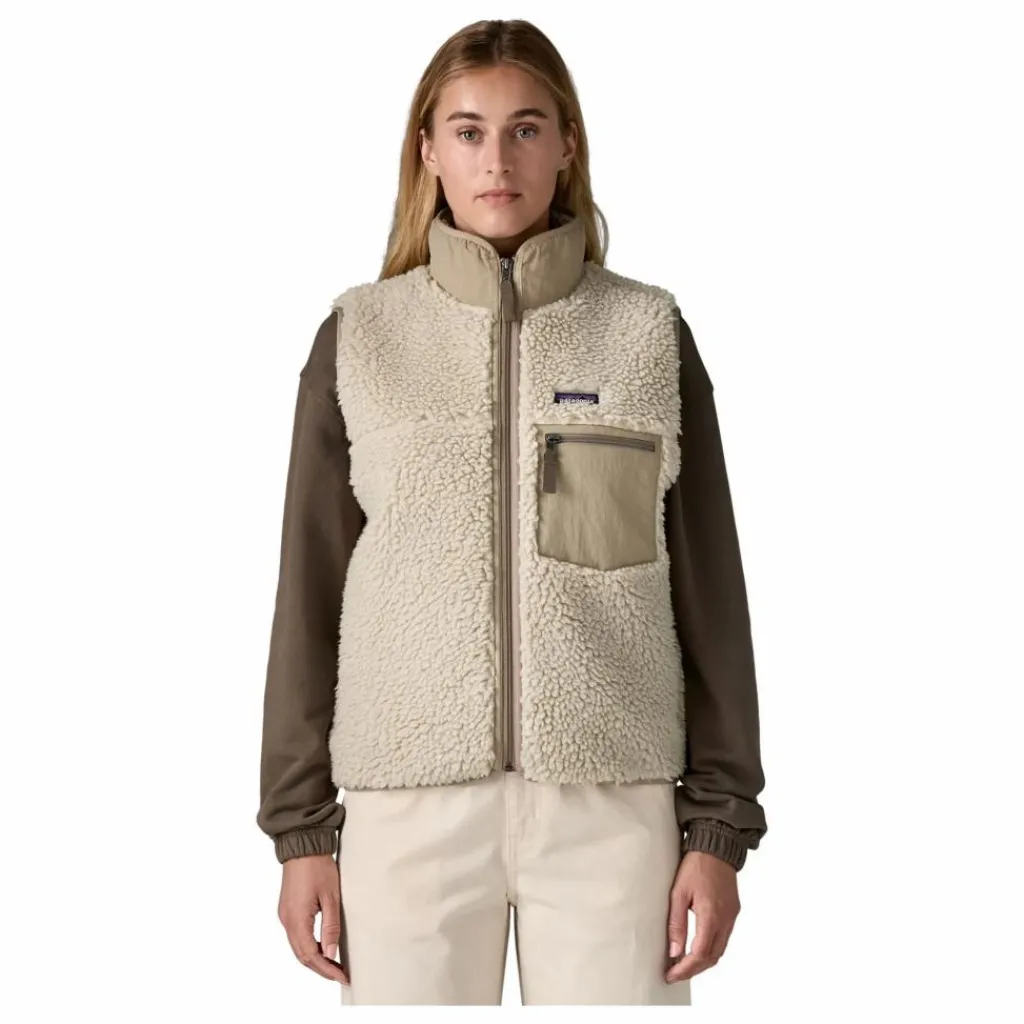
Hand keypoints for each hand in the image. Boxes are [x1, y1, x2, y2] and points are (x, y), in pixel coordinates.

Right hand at [278, 853, 349, 984]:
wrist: (302, 845)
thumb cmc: (318, 867)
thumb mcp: (331, 897)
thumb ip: (331, 926)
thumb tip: (331, 953)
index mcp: (296, 920)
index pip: (311, 955)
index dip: (326, 969)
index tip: (342, 976)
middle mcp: (287, 921)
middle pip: (302, 956)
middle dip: (321, 968)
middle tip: (340, 975)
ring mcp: (285, 916)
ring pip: (298, 948)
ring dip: (314, 959)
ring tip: (333, 965)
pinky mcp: (287, 910)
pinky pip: (296, 937)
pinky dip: (309, 947)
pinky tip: (322, 948)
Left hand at [665, 850, 740, 982]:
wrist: (716, 847)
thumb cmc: (696, 866)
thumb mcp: (678, 893)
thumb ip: (676, 924)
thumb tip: (674, 952)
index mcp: (711, 916)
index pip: (700, 954)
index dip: (685, 969)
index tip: (670, 975)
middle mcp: (725, 920)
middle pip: (712, 958)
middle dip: (693, 970)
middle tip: (675, 974)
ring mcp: (732, 917)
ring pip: (720, 950)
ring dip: (703, 962)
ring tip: (683, 965)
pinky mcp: (733, 912)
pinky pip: (724, 938)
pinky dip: (711, 949)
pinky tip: (698, 948)